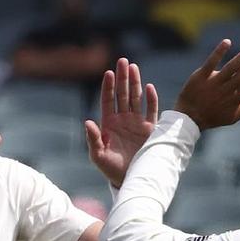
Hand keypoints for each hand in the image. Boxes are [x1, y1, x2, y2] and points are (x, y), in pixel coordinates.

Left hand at [86, 58, 158, 187]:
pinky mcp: (150, 130)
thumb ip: (93, 139)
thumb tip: (88, 122)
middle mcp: (123, 120)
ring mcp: (137, 123)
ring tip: (133, 67)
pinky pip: (152, 111)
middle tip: (122, 60)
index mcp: (109, 124)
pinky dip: (151, 99)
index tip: (108, 72)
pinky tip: (149, 87)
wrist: (130, 179)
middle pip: (122, 94)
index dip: (108, 87)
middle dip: (122, 78)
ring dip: (135, 83)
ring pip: (136, 98)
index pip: (108, 100)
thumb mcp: (98, 155)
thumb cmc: (110, 169)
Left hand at [174, 39, 239, 130]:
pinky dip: (219, 52)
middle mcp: (226, 90)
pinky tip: (227, 42)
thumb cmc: (212, 117)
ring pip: (231, 68)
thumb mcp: (232, 117)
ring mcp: (213, 83)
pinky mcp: (200, 77)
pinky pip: (210, 63)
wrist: (188, 119)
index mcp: (236, 98)